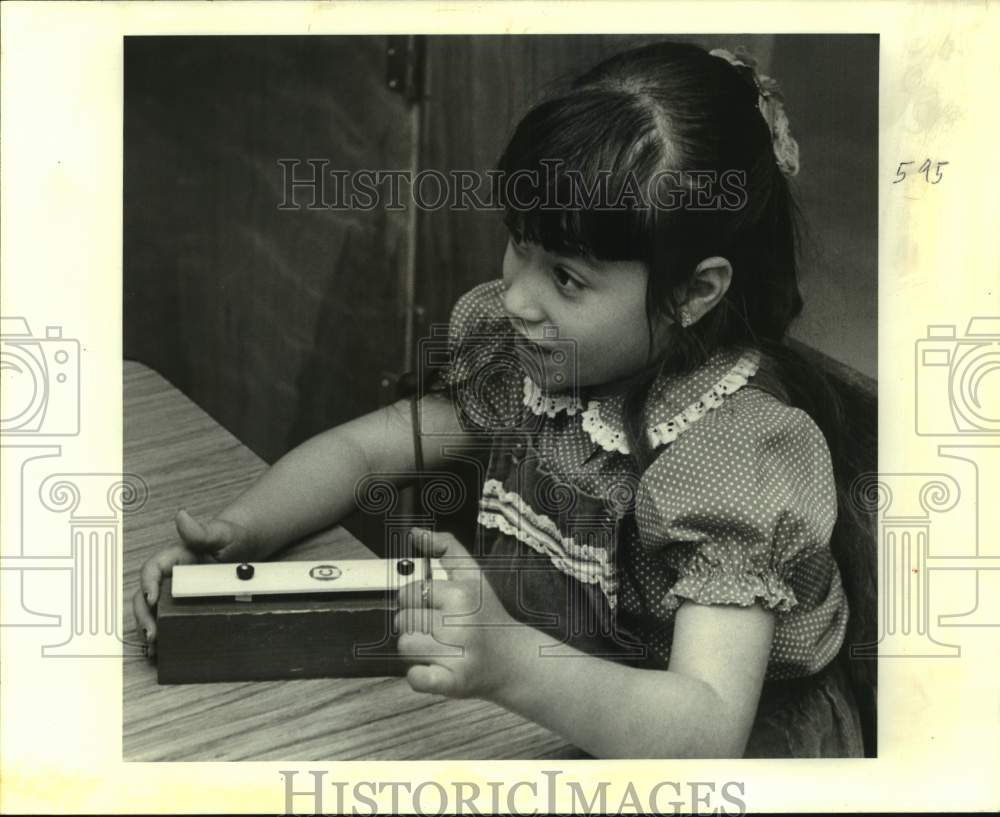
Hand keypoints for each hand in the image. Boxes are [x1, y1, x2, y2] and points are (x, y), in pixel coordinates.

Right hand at [131, 509, 255, 656]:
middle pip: (145, 595)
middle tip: (152, 632)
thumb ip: (201, 530)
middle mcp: (169, 576)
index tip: (151, 597)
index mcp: (173, 558)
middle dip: (144, 614)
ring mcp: (175, 592)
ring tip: (154, 646)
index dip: (147, 583)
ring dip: (149, 628)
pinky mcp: (184, 605)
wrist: (245, 550)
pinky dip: (163, 634)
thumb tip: (182, 515)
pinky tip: (163, 648)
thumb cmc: (232, 539)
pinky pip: (168, 620)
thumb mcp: (221, 533)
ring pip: (153, 611)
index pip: (151, 569)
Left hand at [395, 527, 525, 700]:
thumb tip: (415, 532)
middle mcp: (460, 624)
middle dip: (416, 624)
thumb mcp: (473, 575)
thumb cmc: (488, 615)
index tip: (435, 607)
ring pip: (405, 647)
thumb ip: (446, 548)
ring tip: (440, 648)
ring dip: (417, 649)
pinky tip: (436, 668)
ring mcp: (457, 656)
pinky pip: (414, 677)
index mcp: (462, 594)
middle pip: (403, 620)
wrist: (514, 660)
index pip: (409, 593)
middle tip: (440, 630)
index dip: (416, 600)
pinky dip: (419, 675)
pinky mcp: (453, 683)